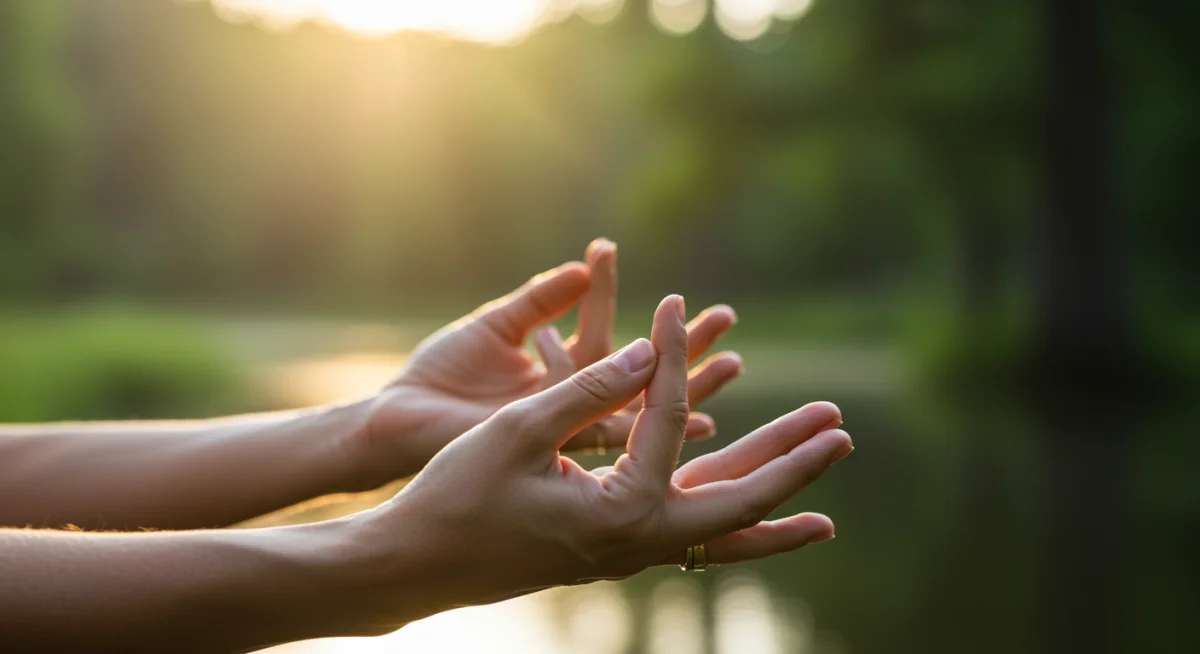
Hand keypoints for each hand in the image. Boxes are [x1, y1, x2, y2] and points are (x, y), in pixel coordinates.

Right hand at [344, 296, 851, 627]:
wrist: (415, 566)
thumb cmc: (455, 496)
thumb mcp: (518, 431)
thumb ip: (590, 389)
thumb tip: (655, 354)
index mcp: (618, 513)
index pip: (668, 421)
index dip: (677, 355)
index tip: (681, 304)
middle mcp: (637, 543)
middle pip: (739, 500)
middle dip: (793, 461)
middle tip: (841, 427)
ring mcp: (629, 554)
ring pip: (725, 525)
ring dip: (775, 489)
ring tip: (823, 464)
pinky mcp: (615, 550)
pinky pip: (693, 532)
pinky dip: (732, 512)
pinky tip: (750, 495)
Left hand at [354, 240, 743, 484]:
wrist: (400, 428)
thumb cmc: (438, 378)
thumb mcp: (495, 326)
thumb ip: (540, 299)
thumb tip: (585, 268)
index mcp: (554, 369)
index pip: (608, 331)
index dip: (653, 310)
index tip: (669, 275)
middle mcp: (569, 401)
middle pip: (641, 369)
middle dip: (685, 345)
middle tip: (729, 318)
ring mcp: (568, 429)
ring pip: (643, 405)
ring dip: (686, 382)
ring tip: (734, 361)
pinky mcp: (561, 453)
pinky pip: (621, 437)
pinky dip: (660, 427)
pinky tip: (700, 420)